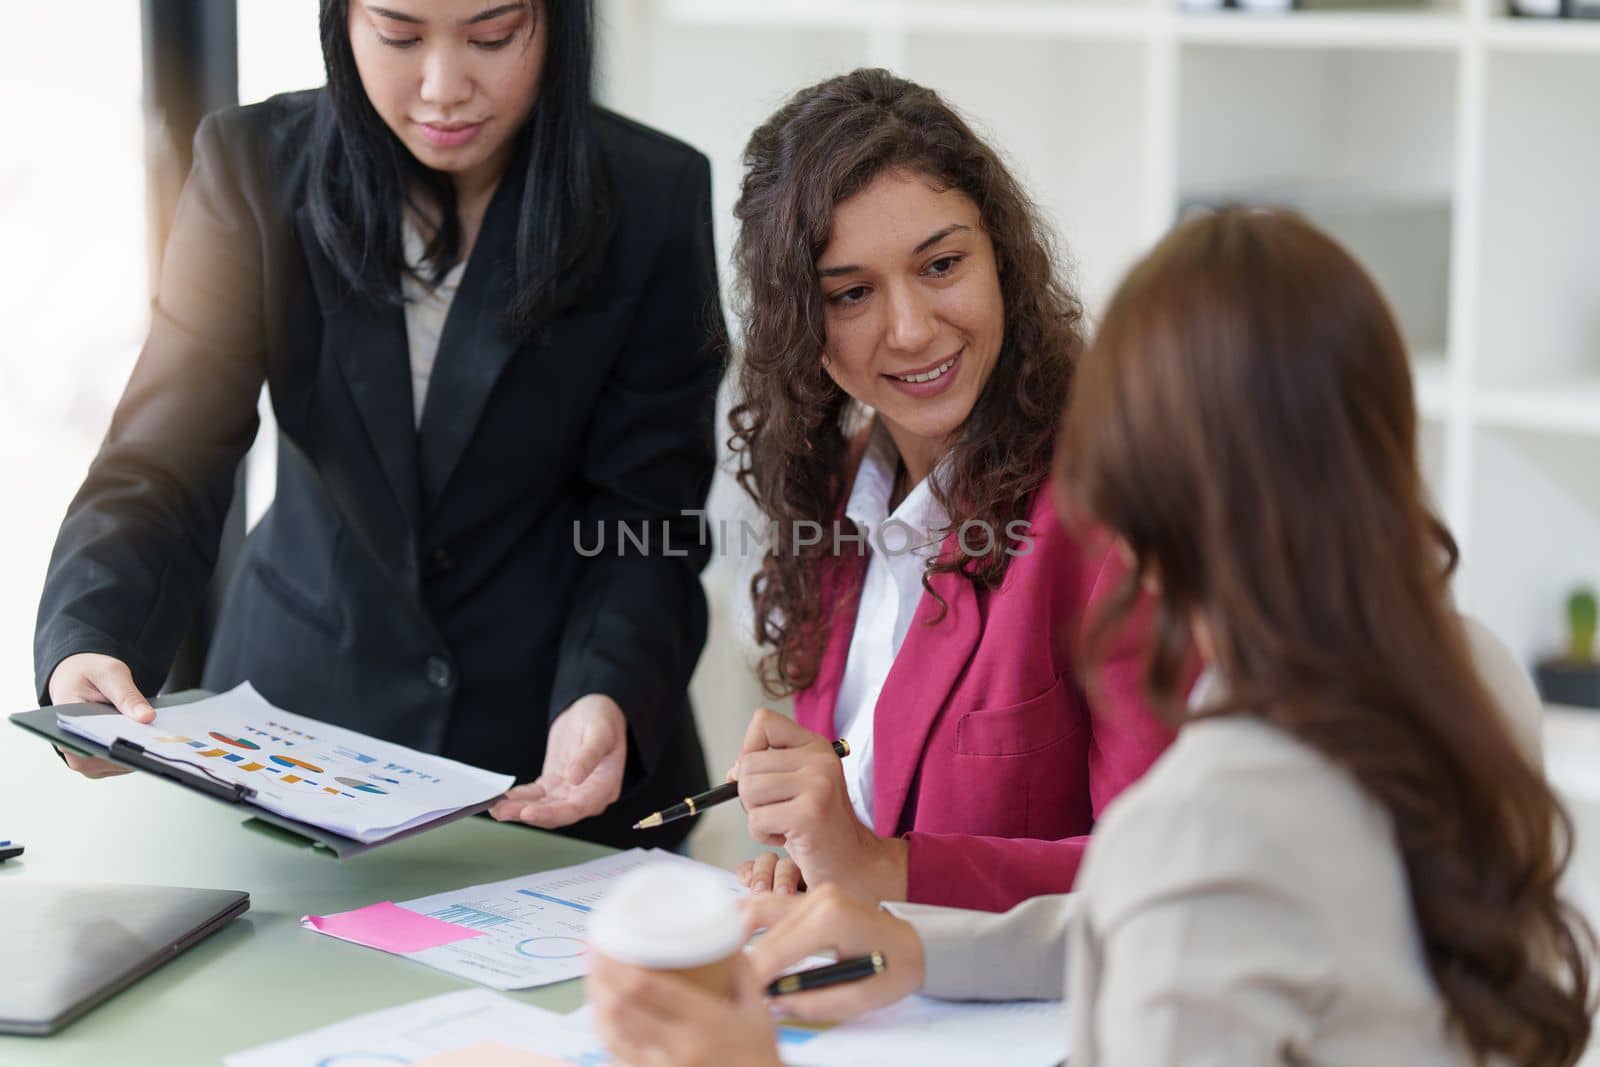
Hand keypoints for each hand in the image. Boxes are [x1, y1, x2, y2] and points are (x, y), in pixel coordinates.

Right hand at [48, 652, 155, 778]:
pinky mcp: (99, 762)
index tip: (142, 743)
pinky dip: (138, 754)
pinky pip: (122, 763)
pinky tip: (153, 740)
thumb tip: (147, 717)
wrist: (78, 678)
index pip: (90, 742)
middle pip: (105, 759)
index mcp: (65, 722)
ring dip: (139, 754)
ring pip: (117, 765)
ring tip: (160, 739)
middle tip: (162, 741)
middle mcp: (70, 747)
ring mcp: (85, 759)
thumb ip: (127, 695)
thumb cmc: (88, 674)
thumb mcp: (109, 674)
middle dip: (134, 750)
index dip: (117, 746)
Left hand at [489, 693, 625, 827]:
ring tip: (497, 808)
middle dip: (529, 813)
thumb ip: (589, 756)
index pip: (577, 807)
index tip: (529, 812)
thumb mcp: (600, 733)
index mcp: (605, 786)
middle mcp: (587, 795)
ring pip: (543, 807)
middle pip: (557, 812)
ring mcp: (570, 791)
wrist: (595, 710)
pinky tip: (504, 798)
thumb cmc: (604, 720)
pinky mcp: (555, 785)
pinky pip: (536, 796)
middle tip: (503, 812)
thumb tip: (574, 777)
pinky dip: (520, 799)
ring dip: (520, 809)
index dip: (552, 813)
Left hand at [589, 950, 781, 1066]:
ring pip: (612, 1035)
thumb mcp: (757, 1010)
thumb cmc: (758, 1055)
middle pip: (619, 1009)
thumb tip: (729, 929)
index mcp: (704, 1020)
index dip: (615, 963)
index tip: (604, 940)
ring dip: (597, 1006)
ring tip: (594, 982)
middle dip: (598, 979)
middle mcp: (678, 1045)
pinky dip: (607, 1034)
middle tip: (593, 955)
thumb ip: (741, 970)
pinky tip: (605, 1016)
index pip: (644, 986)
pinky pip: (619, 1057)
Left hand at [731, 708, 907, 901]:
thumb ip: (768, 769)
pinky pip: (756, 820)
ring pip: (748, 789)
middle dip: (750, 795)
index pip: (764, 721)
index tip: (763, 776)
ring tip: (783, 823)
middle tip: (778, 811)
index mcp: (816, 746)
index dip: (749, 749)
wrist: (853, 863)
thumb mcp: (798, 786)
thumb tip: (733, 771)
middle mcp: (820, 759)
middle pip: (747, 763)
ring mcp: (817, 784)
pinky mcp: (809, 814)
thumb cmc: (817, 827)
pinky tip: (789, 837)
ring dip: (755, 815)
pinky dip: (763, 835)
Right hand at [743, 884, 925, 1022]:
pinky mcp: (811, 895)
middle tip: (728, 984)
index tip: (737, 997)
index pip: (776, 949)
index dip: (753, 976)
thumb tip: (774, 1004)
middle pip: (760, 925)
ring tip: (728, 965)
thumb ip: (814, 1003)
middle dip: (740, 958)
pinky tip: (740, 945)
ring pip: (759, 908)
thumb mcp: (860, 998)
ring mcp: (814, 892)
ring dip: (738, 935)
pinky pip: (771, 906)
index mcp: (832, 918)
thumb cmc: (893, 969)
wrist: (915, 944)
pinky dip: (751, 924)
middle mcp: (819, 897)